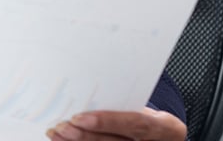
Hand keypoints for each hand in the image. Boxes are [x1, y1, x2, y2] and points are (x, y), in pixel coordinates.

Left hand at [47, 107, 185, 139]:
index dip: (107, 122)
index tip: (79, 118)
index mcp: (165, 128)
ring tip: (57, 133)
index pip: (135, 124)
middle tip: (62, 126)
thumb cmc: (150, 118)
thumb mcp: (147, 107)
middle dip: (85, 136)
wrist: (166, 139)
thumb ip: (124, 103)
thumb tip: (87, 86)